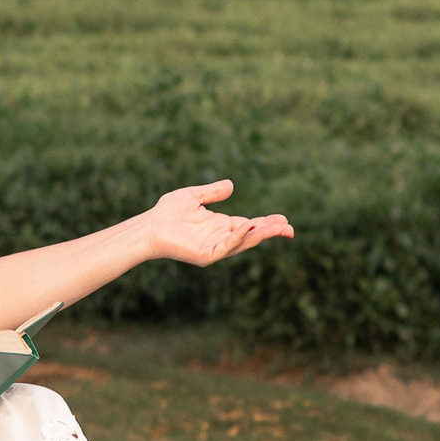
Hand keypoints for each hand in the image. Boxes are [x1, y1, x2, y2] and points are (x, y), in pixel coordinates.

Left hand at [145, 179, 293, 267]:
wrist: (150, 226)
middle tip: (290, 229)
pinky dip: (239, 237)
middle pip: (252, 235)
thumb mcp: (194, 196)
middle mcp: (221, 238)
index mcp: (221, 225)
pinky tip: (249, 226)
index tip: (284, 220)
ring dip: (261, 235)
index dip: (266, 223)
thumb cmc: (168, 212)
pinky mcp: (207, 255)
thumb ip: (212, 192)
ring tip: (278, 228)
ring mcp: (215, 248)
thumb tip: (231, 185)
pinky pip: (227, 246)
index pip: (249, 225)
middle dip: (270, 232)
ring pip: (243, 242)